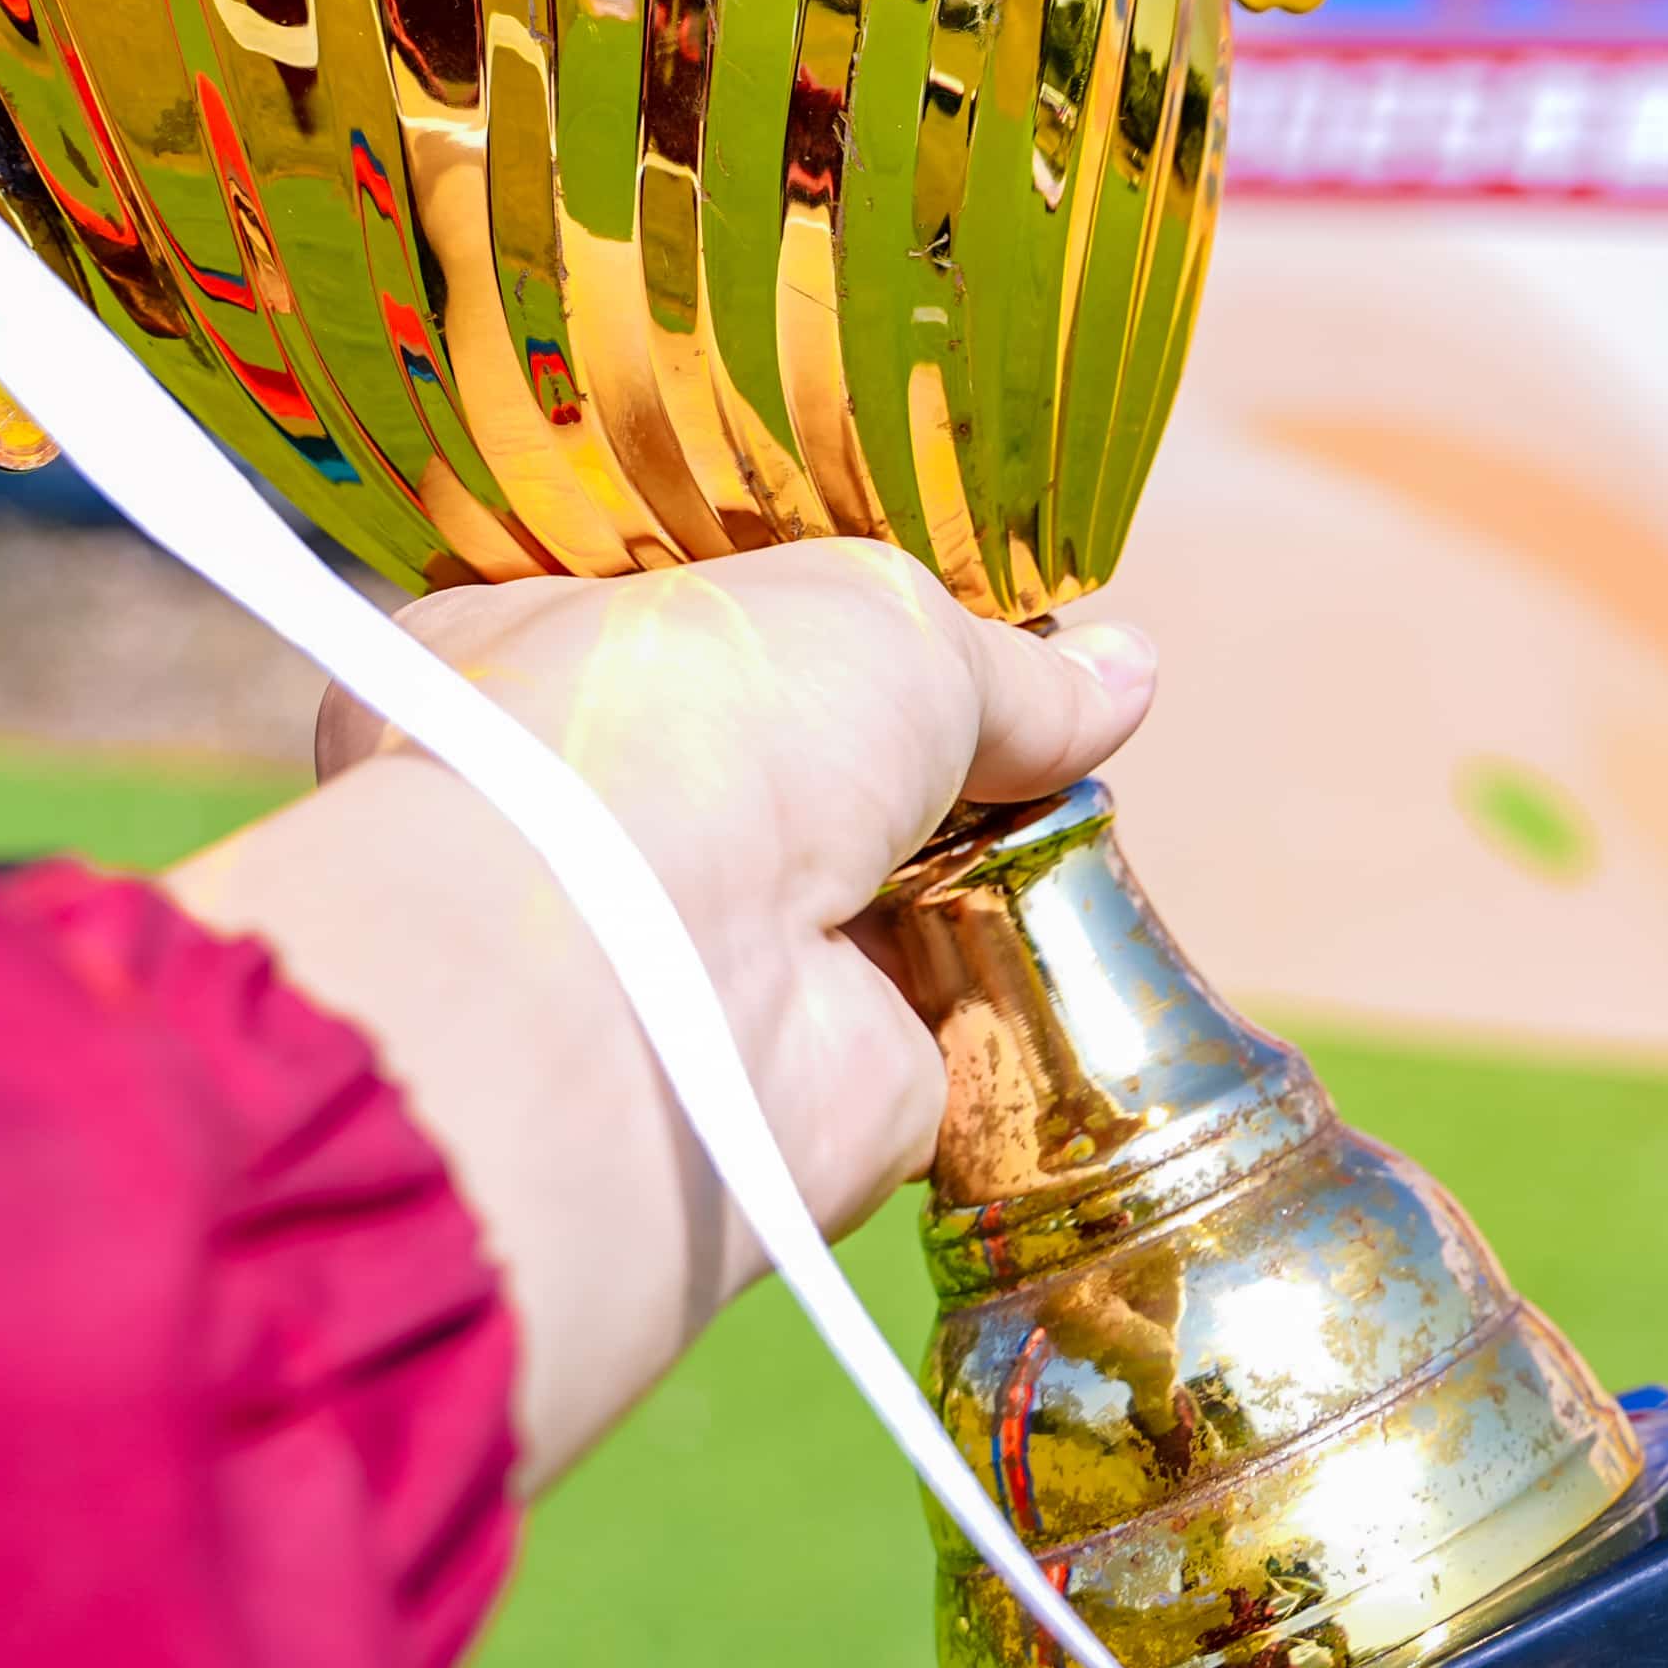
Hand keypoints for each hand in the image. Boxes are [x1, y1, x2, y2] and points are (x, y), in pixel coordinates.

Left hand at [168, 540, 1153, 1487]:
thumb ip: (1004, 663)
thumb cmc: (699, 725)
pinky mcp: (808, 1069)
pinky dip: (1012, 972)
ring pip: (878, 885)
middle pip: (802, 761)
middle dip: (913, 741)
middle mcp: (609, 810)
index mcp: (547, 661)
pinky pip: (942, 1005)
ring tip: (1063, 792)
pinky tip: (1067, 911)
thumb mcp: (879, 619)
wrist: (647, 976)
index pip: (692, 624)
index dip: (819, 614)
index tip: (948, 599)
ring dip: (974, 855)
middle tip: (1039, 698)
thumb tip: (1120, 671)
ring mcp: (706, 947)